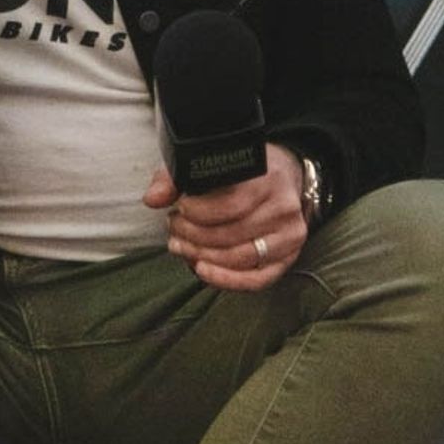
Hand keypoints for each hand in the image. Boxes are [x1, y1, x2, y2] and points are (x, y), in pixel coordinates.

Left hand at [143, 143, 306, 290]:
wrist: (281, 176)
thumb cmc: (242, 172)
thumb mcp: (210, 163)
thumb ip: (176, 177)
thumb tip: (153, 199)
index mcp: (268, 177)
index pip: (230, 205)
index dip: (198, 212)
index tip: (178, 208)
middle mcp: (284, 207)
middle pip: (232, 234)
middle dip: (194, 236)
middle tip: (174, 231)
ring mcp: (290, 235)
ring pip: (241, 257)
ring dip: (204, 257)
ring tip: (181, 247)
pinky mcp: (289, 257)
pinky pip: (257, 279)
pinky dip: (226, 280)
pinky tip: (202, 270)